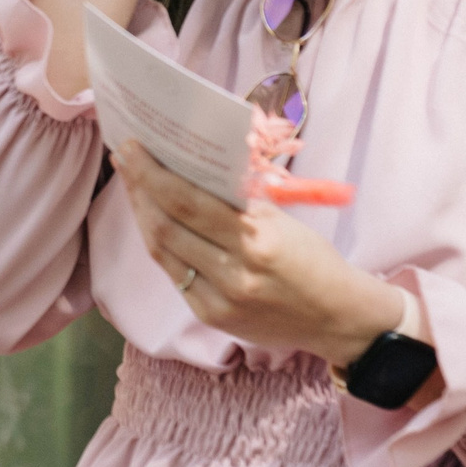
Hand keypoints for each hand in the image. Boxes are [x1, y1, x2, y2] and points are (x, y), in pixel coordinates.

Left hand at [114, 140, 408, 368]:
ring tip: (133, 185)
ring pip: (162, 250)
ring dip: (142, 214)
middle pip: (167, 224)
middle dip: (139, 187)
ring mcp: (220, 298)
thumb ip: (238, 204)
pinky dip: (159, 244)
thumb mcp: (285, 223)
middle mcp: (234, 272)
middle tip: (125, 158)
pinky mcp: (211, 316)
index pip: (189, 202)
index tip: (134, 148)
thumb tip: (190, 171)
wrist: (340, 318)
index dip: (153, 174)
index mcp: (258, 240)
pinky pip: (173, 274)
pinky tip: (152, 221)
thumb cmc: (314, 261)